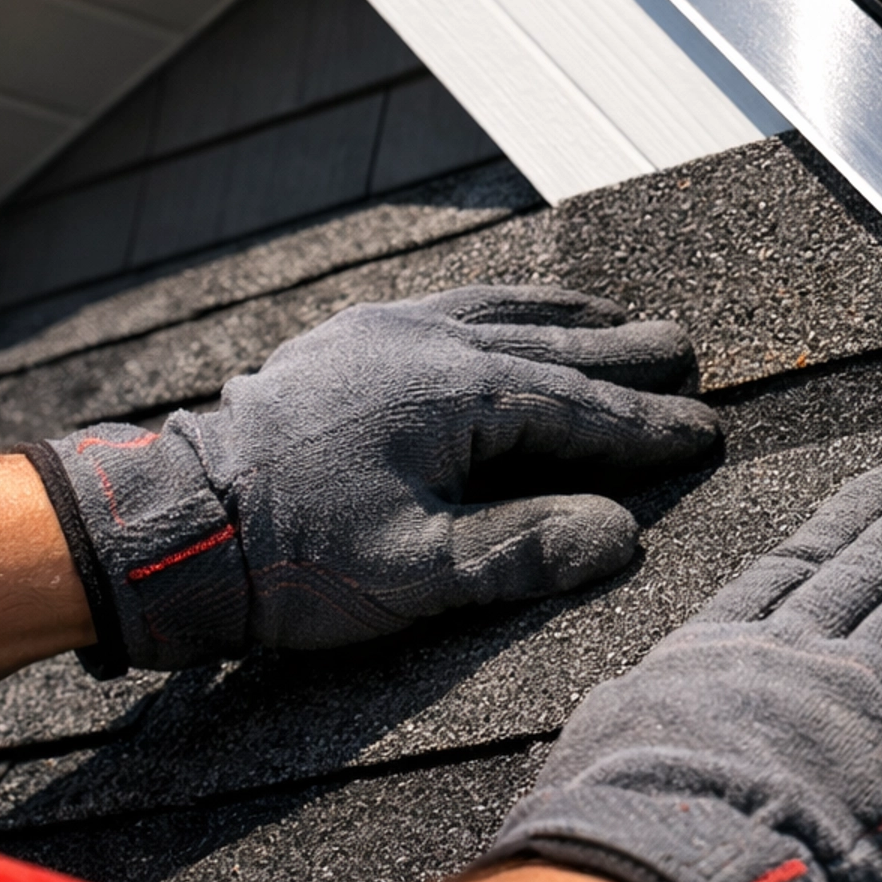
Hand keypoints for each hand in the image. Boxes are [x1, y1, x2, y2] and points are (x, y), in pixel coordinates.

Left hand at [31, 286, 719, 672]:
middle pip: (552, 345)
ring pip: (498, 312)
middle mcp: (428, 345)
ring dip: (565, 318)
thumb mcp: (420, 573)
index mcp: (457, 396)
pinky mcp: (346, 341)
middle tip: (685, 354)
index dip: (646, 428)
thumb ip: (525, 550)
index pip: (580, 410)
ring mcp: (383, 333)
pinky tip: (505, 319)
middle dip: (624, 355)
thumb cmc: (295, 559)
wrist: (177, 527)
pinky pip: (447, 308)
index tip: (704, 434)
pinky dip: (498, 310)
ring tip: (616, 321)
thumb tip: (621, 535)